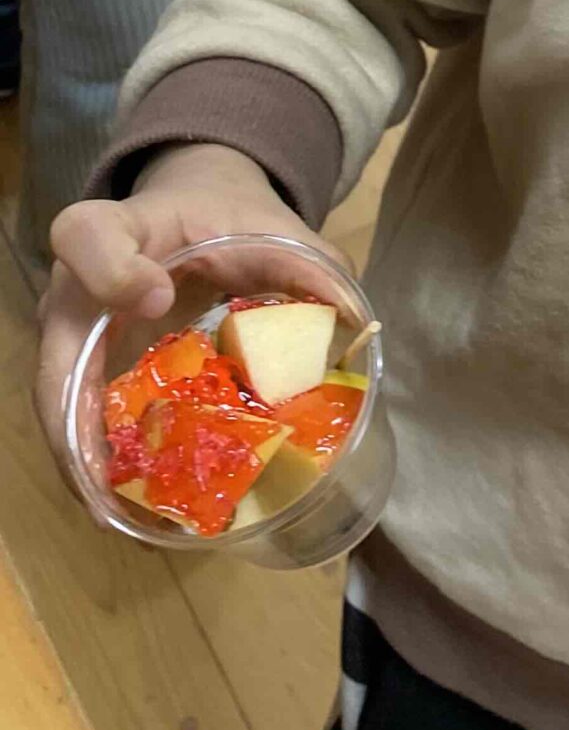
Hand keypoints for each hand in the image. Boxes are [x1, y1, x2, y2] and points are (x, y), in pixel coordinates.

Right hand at [35, 144, 334, 487]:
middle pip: (52, 353)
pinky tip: (143, 507)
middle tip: (111, 478)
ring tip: (128, 515)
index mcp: (120, 228)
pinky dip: (108, 469)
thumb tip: (355, 322)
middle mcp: (77, 289)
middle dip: (75, 422)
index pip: (86, 236)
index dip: (111, 270)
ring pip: (58, 408)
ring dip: (87, 467)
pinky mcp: (86, 376)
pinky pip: (82, 426)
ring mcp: (73, 339)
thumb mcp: (267, 225)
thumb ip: (306, 262)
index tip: (158, 298)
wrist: (191, 215)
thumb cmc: (226, 220)